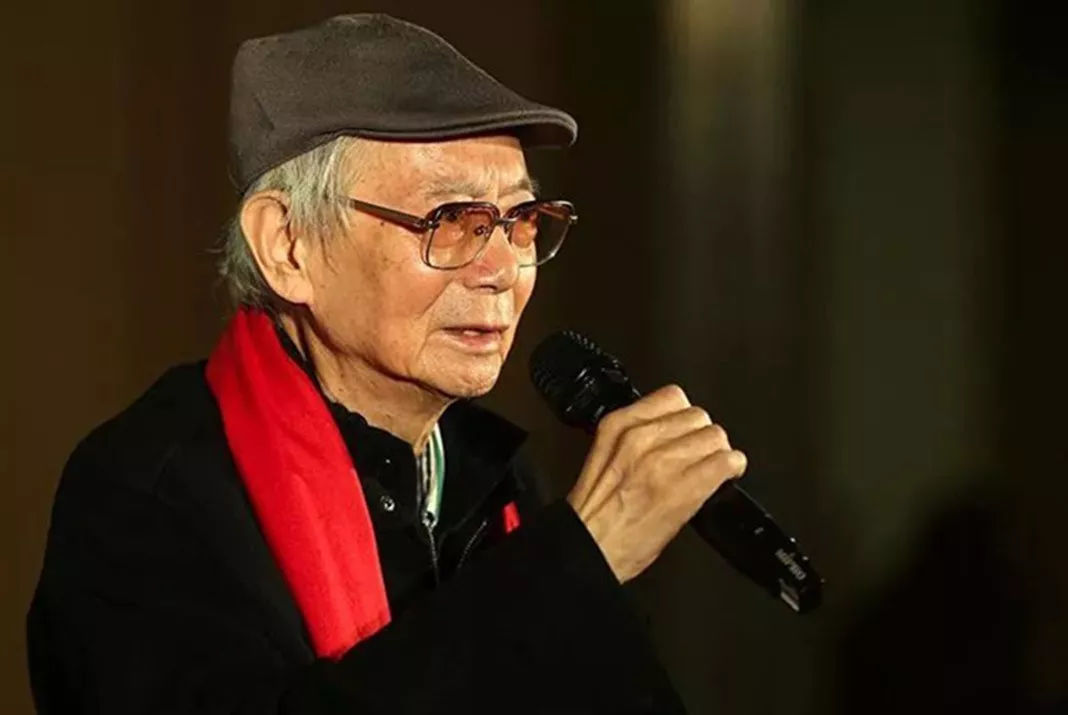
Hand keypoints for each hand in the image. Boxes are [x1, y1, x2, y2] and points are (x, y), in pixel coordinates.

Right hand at [566, 385, 746, 583]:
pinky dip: (732, 468)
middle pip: (698, 416)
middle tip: (698, 455)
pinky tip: (726, 476)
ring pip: (716, 437)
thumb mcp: (605, 455)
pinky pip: (725, 463)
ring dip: (718, 453)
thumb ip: (635, 435)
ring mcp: (663, 462)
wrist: (590, 548)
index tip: (685, 431)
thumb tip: (671, 429)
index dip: (684, 417)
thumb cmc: (595, 513)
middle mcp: (640, 439)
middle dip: (702, 436)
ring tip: (712, 467)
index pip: (672, 397)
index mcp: (618, 425)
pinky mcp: (684, 489)